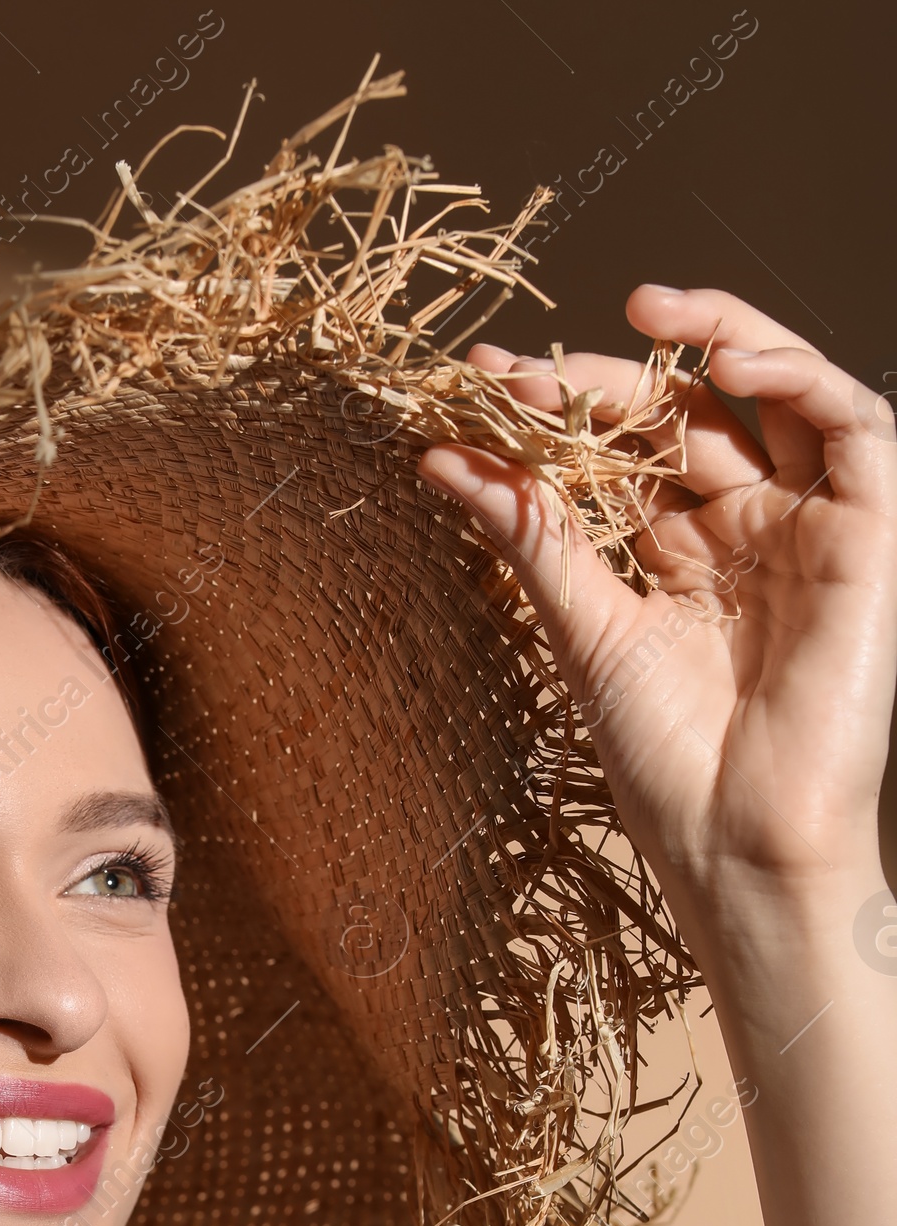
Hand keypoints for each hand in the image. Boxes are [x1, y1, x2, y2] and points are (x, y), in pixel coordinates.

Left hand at [417, 286, 896, 957]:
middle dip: (611, 380)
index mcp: (681, 559)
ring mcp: (810, 529)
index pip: (623, 454)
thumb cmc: (668, 763)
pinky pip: (853, 425)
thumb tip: (440, 457)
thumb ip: (528, 533)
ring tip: (643, 312)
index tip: (482, 387)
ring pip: (776, 396)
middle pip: (686, 416)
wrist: (741, 844)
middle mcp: (748, 533)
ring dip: (718, 336)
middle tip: (530, 372)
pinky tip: (727, 362)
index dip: (561, 413)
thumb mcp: (582, 630)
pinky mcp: (872, 534)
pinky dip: (799, 375)